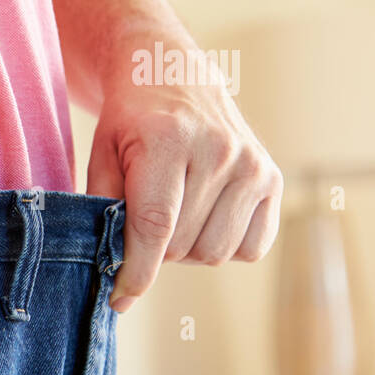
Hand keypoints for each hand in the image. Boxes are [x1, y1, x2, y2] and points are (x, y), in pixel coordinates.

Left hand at [86, 45, 283, 311]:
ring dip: (187, 251)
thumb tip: (110, 272)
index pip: (154, 225)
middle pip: (182, 246)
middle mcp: (219, 152)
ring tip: (173, 216)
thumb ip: (102, 211)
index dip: (136, 270)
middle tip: (143, 223)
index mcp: (169, 140)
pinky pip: (251, 247)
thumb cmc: (129, 122)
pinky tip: (204, 218)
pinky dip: (224, 245)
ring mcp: (252, 165)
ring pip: (215, 253)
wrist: (172, 75)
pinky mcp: (272, 178)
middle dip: (154, 250)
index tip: (119, 299)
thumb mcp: (101, 155)